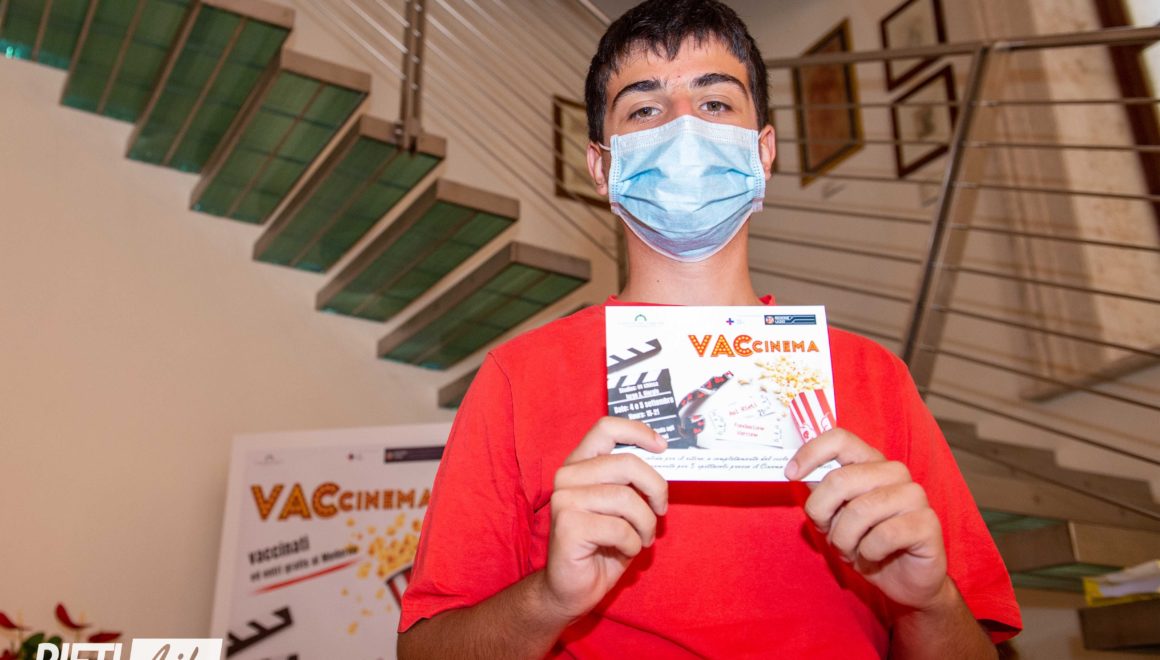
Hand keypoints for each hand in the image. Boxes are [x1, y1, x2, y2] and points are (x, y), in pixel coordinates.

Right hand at [540, 417, 667, 621]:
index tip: (662, 446)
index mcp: (579, 464)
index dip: (638, 432)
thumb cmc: (602, 545)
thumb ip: (632, 480)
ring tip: (642, 537)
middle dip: (656, 487)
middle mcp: (567, 476)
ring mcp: (565, 499)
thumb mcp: (621, 506)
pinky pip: (620, 528)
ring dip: (646, 523)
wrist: (571, 588)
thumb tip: (665, 456)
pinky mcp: (568, 525)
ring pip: (626, 498)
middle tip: (661, 509)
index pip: (606, 428)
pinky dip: (632, 543)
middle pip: (626, 462)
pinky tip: (624, 550)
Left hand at [787, 428, 947, 609]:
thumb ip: (820, 491)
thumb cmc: (866, 543)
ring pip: (860, 510)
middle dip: (823, 512)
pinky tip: (874, 555)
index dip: (811, 452)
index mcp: (870, 462)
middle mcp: (894, 472)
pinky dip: (869, 552)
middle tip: (828, 532)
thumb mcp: (834, 516)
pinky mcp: (928, 522)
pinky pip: (884, 535)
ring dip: (845, 538)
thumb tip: (794, 470)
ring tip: (852, 549)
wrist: (904, 581)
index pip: (840, 439)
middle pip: (842, 478)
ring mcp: (914, 495)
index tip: (791, 474)